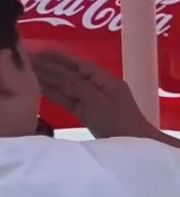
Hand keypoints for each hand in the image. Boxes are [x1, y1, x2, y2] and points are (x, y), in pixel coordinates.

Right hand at [28, 50, 155, 138]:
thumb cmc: (119, 122)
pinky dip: (55, 94)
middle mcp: (100, 87)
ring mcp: (94, 101)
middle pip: (72, 74)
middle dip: (51, 67)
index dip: (60, 57)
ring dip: (49, 80)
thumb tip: (58, 71)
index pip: (80, 64)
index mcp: (106, 80)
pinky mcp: (88, 114)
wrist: (135, 146)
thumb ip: (77, 85)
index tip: (40, 51)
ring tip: (29, 73)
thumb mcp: (97, 101)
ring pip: (68, 87)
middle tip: (28, 61)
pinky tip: (40, 89)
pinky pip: (69, 100)